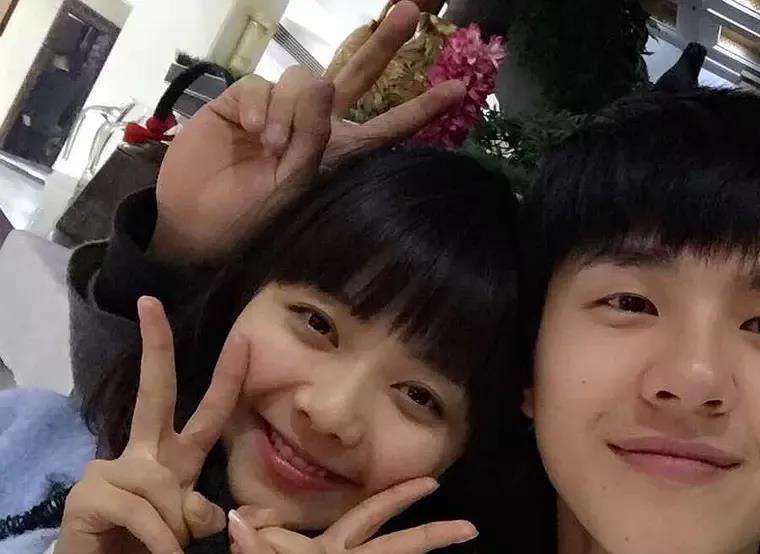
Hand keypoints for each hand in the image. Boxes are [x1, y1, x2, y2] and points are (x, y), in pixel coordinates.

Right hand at [47, 298, 247, 553]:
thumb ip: (211, 517)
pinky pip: (149, 518)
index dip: (223, 379)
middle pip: (155, 396)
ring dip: (183, 532)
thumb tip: (228, 510)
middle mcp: (140, 457)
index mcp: (170, 461)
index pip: (200, 413)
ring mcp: (111, 473)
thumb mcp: (193, 539)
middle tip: (152, 304)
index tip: (242, 339)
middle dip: (157, 350)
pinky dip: (167, 546)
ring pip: (169, 489)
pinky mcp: (91, 500)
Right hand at [151, 0, 465, 265]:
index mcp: (340, 150)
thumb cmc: (253, 216)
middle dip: (384, 43)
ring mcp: (279, 109)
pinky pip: (260, 84)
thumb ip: (312, 136)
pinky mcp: (241, 99)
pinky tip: (248, 133)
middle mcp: (316, 123)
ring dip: (289, 111)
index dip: (421, 108)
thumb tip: (321, 80)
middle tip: (409, 12)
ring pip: (302, 79)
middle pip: (357, 73)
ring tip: (269, 148)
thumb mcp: (293, 185)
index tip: (459, 89)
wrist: (198, 223)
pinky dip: (256, 107)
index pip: (388, 126)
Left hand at [173, 479, 476, 553]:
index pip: (368, 530)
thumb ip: (260, 526)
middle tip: (464, 524)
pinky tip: (238, 540)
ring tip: (236, 536)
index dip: (397, 503)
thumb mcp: (235, 548)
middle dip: (422, 533)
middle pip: (381, 553)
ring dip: (273, 538)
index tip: (433, 485)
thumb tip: (265, 517)